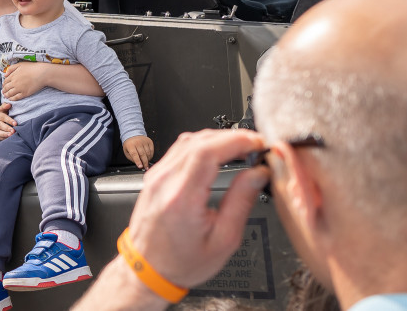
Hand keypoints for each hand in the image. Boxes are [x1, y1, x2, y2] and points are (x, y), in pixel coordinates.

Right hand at [0, 103, 15, 139]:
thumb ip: (5, 106)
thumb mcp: (1, 109)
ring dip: (4, 134)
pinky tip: (9, 138)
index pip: (2, 117)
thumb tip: (9, 104)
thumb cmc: (0, 114)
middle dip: (7, 128)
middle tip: (14, 130)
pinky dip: (3, 138)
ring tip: (11, 135)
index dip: (9, 120)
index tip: (15, 123)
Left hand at [1, 61, 47, 100]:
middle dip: (4, 91)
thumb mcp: (20, 64)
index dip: (4, 84)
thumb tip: (5, 75)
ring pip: (10, 94)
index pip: (5, 82)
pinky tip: (11, 99)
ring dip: (6, 95)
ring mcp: (19, 89)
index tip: (4, 86)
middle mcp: (14, 83)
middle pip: (6, 88)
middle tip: (3, 92)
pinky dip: (12, 99)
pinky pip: (16, 98)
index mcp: (13, 75)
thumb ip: (11, 68)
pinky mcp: (25, 93)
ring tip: (6, 96)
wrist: (41, 73)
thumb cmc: (32, 67)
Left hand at [123, 135, 154, 169]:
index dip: (138, 161)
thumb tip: (139, 164)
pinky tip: (148, 157)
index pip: (134, 154)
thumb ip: (132, 158)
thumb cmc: (130, 144)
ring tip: (146, 162)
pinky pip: (152, 150)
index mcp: (130, 145)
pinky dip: (151, 155)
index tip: (140, 166)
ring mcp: (144, 141)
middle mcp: (138, 142)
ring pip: (148, 153)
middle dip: (145, 162)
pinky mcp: (149, 141)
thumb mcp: (126, 151)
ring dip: (148, 159)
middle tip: (145, 167)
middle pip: (142, 155)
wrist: (133, 134)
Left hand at [126, 129, 269, 288]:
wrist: (148, 269)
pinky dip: (203, 145)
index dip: (235, 140)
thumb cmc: (181, 261)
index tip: (256, 142)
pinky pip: (179, 150)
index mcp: (181, 197)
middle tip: (255, 145)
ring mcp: (156, 176)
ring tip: (242, 148)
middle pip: (198, 141)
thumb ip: (241, 201)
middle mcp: (164, 181)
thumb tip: (258, 174)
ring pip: (188, 141)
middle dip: (231, 137)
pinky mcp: (155, 176)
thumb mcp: (224, 240)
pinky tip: (219, 153)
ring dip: (217, 139)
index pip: (207, 152)